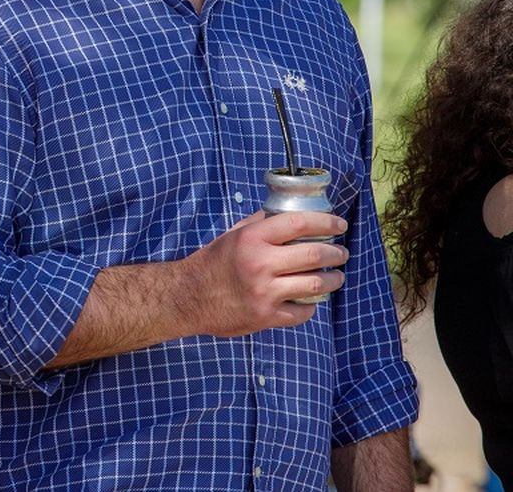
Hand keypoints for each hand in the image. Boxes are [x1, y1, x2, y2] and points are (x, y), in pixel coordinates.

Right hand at [181, 210, 348, 336]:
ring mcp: (264, 292)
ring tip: (336, 276)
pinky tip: (311, 298)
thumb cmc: (213, 262)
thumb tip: (291, 212)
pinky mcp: (266, 316)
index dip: (326, 222)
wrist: (188, 297)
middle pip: (315, 254)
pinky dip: (312, 304)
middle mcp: (260, 263)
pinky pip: (303, 311)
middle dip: (336, 253)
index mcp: (252, 238)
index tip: (339, 224)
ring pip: (316, 284)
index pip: (300, 223)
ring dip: (333, 279)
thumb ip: (262, 223)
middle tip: (341, 252)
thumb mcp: (234, 234)